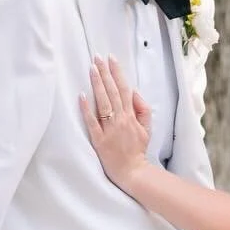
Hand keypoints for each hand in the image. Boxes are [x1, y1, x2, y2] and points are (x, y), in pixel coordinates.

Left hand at [81, 55, 150, 190]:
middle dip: (105, 73)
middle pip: (112, 92)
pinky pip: (92, 122)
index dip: (117, 73)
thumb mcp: (147, 128)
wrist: (133, 172)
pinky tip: (82, 96)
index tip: (111, 59)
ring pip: (103, 103)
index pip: (124, 89)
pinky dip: (87, 109)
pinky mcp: (100, 140)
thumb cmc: (137, 150)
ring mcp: (110, 129)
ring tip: (91, 69)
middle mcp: (121, 119)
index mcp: (131, 116)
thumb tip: (135, 92)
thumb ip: (143, 109)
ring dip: (97, 85)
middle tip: (97, 57)